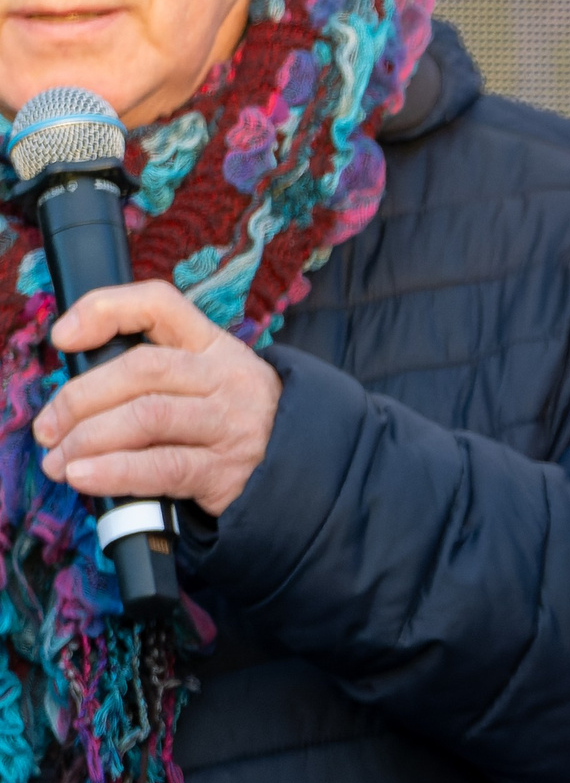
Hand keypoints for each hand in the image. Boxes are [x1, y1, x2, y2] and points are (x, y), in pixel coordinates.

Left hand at [31, 281, 280, 516]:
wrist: (306, 474)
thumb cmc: (236, 425)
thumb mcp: (209, 382)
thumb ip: (155, 375)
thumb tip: (76, 393)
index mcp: (215, 347)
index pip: (160, 304)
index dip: (105, 310)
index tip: (63, 338)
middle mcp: (226, 378)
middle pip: (141, 369)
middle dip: (79, 398)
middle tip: (49, 429)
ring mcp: (230, 423)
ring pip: (147, 417)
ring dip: (89, 438)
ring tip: (61, 460)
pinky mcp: (227, 470)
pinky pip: (163, 467)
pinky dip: (115, 472)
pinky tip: (85, 477)